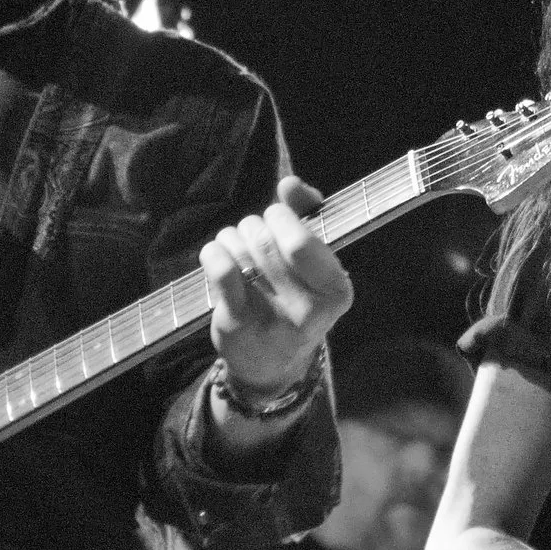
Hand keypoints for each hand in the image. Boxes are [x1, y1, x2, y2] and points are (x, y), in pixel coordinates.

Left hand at [196, 175, 353, 401]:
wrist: (271, 365)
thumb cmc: (293, 299)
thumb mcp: (312, 264)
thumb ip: (306, 215)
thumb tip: (290, 184)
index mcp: (336, 290)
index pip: (299, 240)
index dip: (280, 217)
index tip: (276, 218)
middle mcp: (308, 310)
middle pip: (265, 239)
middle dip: (252, 226)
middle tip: (252, 236)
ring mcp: (271, 320)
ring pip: (240, 249)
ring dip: (231, 238)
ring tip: (236, 249)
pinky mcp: (238, 325)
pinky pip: (221, 270)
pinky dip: (213, 252)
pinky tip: (216, 254)